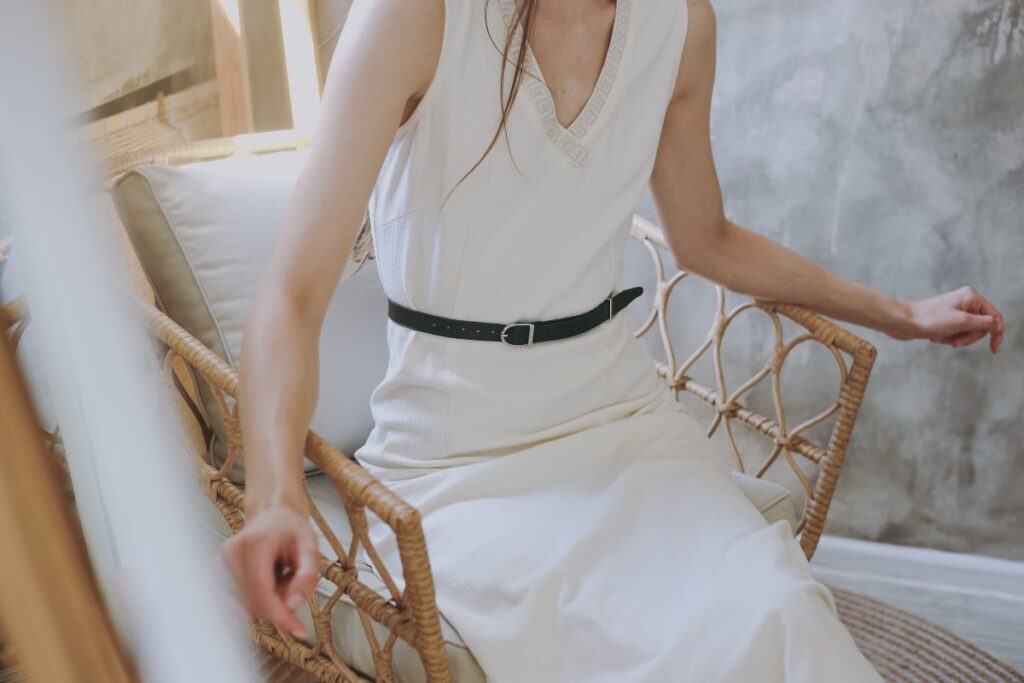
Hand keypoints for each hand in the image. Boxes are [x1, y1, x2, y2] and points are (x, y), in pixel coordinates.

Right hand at [221, 499, 319, 638]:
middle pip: (254, 603)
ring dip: (267, 601)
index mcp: (254, 543)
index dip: (280, 616)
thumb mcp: (311, 547)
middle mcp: (231, 552)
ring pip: (245, 606)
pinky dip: (255, 599)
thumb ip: (307, 576)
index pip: (261, 593)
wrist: (273, 515)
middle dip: (278, 603)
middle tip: (291, 581)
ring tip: (278, 576)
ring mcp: (219, 563)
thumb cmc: (292, 530)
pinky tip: (264, 581)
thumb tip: (293, 606)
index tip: (298, 630)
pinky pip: (236, 602)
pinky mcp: (216, 572)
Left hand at [891, 286, 1004, 351]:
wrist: (902, 322)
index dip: (996, 333)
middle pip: (980, 326)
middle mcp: (965, 301)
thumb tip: (999, 325)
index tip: (993, 349)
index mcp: (971, 297)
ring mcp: (954, 311)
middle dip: (968, 337)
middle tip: (955, 342)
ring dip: (955, 339)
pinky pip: (954, 334)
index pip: (994, 317)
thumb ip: (985, 323)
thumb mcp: (962, 322)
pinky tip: (934, 337)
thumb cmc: (929, 319)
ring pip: (967, 332)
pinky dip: (946, 338)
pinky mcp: (944, 320)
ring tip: (940, 337)